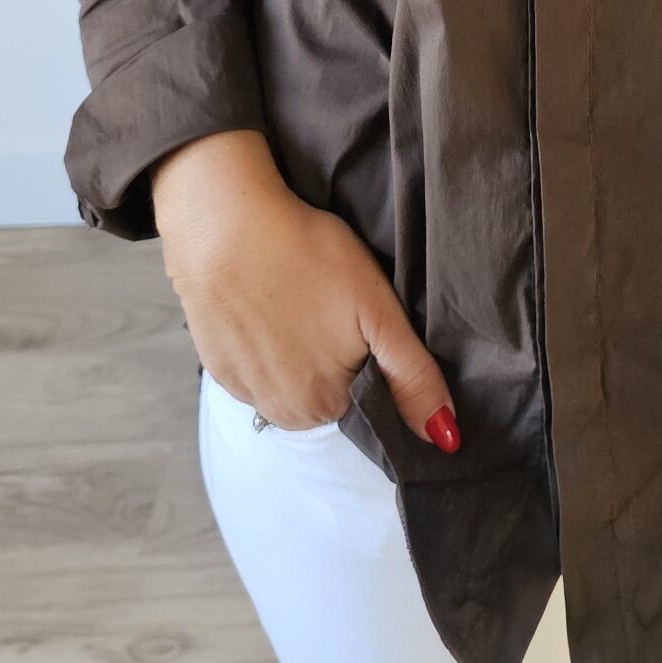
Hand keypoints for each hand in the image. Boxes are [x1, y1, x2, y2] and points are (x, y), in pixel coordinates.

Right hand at [151, 130, 459, 450]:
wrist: (223, 224)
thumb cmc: (308, 257)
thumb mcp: (378, 311)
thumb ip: (413, 377)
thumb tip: (446, 438)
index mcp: (324, 407)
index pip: (368, 398)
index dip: (372, 357)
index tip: (362, 319)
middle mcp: (280, 413)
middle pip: (330, 392)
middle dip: (338, 356)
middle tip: (332, 303)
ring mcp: (242, 390)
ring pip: (292, 379)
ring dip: (300, 350)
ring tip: (300, 298)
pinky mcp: (215, 365)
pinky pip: (256, 366)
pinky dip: (265, 341)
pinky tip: (268, 303)